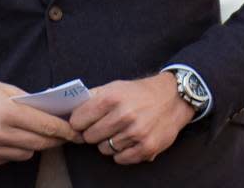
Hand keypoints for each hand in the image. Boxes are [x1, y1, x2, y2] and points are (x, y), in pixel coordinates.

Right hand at [0, 74, 83, 167]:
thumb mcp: (5, 89)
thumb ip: (29, 102)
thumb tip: (51, 112)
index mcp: (7, 112)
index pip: (45, 126)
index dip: (64, 131)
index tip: (75, 132)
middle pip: (39, 144)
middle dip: (55, 140)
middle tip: (64, 135)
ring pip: (25, 155)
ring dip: (34, 146)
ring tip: (33, 133)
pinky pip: (7, 159)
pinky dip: (14, 151)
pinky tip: (10, 139)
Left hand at [69, 72, 194, 164]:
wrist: (173, 98)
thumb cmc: (140, 92)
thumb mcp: (116, 86)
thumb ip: (93, 97)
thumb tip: (70, 110)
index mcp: (112, 97)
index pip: (78, 120)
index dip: (79, 122)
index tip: (83, 122)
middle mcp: (124, 115)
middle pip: (89, 137)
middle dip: (93, 133)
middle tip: (104, 126)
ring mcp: (136, 132)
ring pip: (104, 149)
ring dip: (109, 142)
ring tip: (120, 131)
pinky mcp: (146, 147)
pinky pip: (120, 158)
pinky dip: (121, 152)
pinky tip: (129, 140)